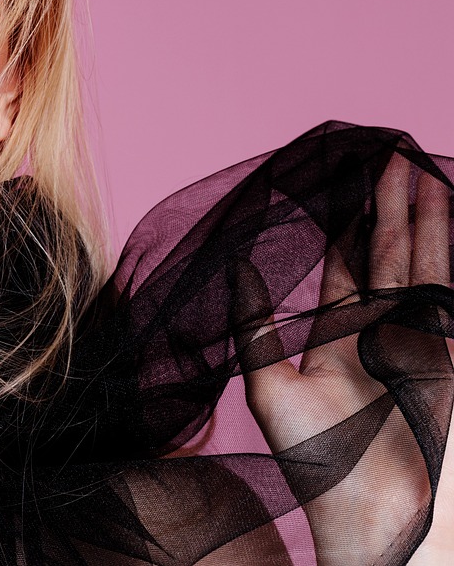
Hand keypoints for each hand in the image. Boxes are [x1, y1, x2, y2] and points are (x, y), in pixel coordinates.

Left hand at [243, 154, 450, 562]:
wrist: (370, 513)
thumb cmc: (315, 459)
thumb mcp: (267, 385)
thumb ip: (254, 326)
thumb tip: (235, 267)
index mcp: (335, 337)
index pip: (343, 269)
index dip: (346, 228)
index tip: (346, 185)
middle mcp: (379, 331)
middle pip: (387, 255)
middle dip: (388, 207)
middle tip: (388, 155)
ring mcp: (418, 338)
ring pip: (422, 263)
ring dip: (421, 216)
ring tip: (416, 166)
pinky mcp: (446, 351)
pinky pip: (450, 288)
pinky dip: (448, 249)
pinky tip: (444, 210)